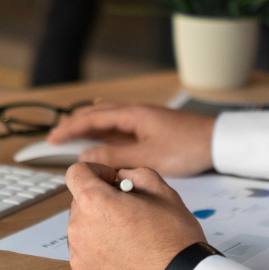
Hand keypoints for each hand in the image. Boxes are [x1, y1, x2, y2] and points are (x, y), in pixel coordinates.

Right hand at [48, 103, 215, 175]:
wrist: (217, 142)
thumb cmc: (187, 148)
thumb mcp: (147, 157)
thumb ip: (115, 157)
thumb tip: (86, 157)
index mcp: (132, 115)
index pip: (92, 118)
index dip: (69, 128)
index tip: (51, 139)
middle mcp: (136, 112)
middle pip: (97, 113)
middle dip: (74, 124)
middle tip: (55, 136)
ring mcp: (144, 118)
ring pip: (108, 116)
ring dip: (88, 123)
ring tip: (71, 131)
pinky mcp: (152, 126)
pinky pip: (120, 122)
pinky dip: (105, 125)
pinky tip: (104, 127)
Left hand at [66, 162, 205, 269]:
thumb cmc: (175, 243)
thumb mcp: (165, 194)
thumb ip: (138, 175)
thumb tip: (124, 178)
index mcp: (95, 204)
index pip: (76, 174)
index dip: (96, 171)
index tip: (112, 181)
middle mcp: (79, 231)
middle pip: (80, 206)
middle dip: (101, 204)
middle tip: (131, 215)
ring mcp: (79, 262)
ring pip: (83, 235)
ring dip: (101, 233)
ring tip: (132, 244)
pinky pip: (87, 263)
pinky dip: (102, 260)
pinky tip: (127, 265)